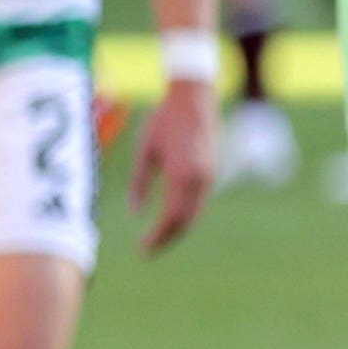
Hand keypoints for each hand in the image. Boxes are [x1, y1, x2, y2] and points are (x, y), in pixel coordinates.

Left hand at [132, 75, 218, 253]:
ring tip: (158, 238)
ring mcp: (210, 175)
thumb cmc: (163, 120)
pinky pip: (201, 201)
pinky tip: (172, 217)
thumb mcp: (145, 150)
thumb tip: (135, 213)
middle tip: (148, 250)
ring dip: (178, 228)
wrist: (193, 98)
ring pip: (196, 213)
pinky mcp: (213, 170)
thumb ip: (140, 182)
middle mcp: (200, 178)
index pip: (171, 217)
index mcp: (182, 174)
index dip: (157, 237)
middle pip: (186, 220)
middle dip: (168, 238)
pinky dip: (187, 215)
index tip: (142, 249)